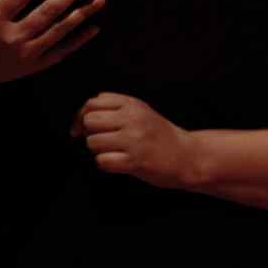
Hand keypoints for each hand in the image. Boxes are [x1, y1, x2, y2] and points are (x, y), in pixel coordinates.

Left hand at [72, 92, 200, 190]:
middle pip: (89, 121)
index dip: (82, 116)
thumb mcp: (139, 112)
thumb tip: (78, 119)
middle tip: (103, 141)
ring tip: (114, 152)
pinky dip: (106, 164)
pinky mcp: (136, 161)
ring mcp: (134, 140)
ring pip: (92, 142)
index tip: (83, 128)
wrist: (189, 156)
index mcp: (131, 104)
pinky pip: (102, 161)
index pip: (92, 103)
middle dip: (90, 133)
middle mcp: (132, 119)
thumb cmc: (158, 135)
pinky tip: (118, 163)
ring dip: (98, 150)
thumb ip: (113, 108)